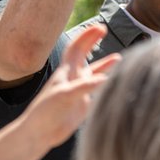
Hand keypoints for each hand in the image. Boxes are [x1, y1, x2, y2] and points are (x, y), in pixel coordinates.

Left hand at [0, 24, 120, 159]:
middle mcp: (73, 78)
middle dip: (93, 41)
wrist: (40, 133)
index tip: (99, 27)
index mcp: (66, 72)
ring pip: (93, 72)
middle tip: (105, 29)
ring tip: (119, 57)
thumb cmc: (46, 112)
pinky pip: (97, 90)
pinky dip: (106, 84)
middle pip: (84, 54)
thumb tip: (104, 78)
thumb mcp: (64, 96)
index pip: (77, 47)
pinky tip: (114, 83)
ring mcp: (79, 90)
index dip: (87, 36)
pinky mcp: (83, 104)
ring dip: (104, 64)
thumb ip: (84, 87)